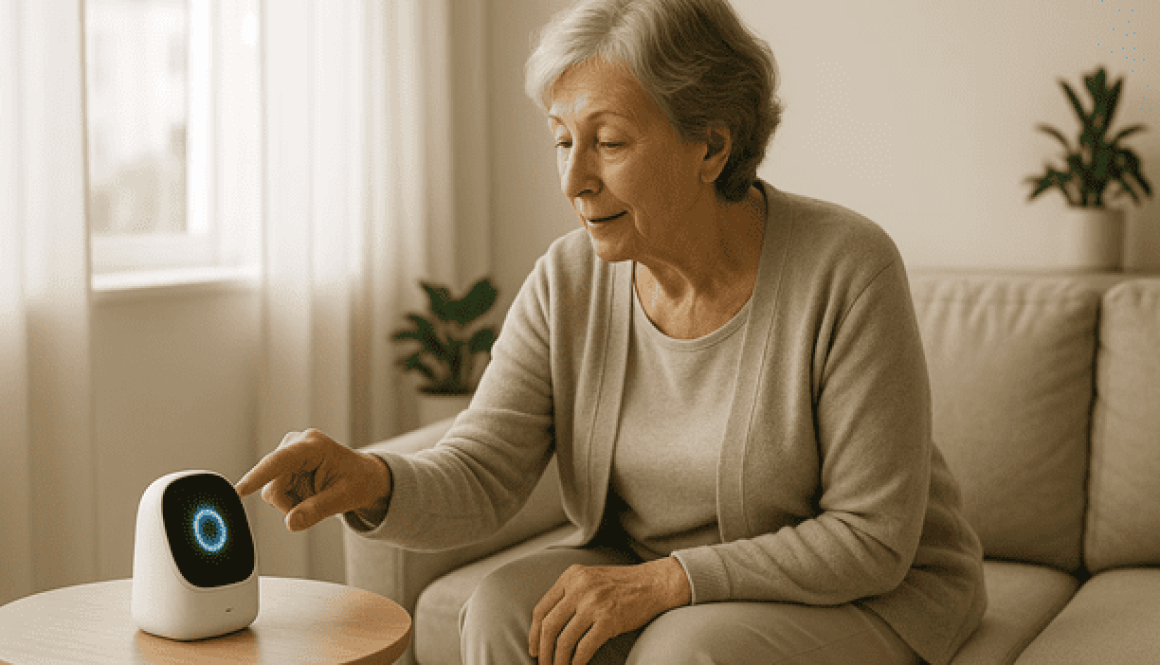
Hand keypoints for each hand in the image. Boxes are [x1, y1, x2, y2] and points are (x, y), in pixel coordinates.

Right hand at [235, 429, 392, 531]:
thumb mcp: (345, 497)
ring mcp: (286, 454)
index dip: (257, 476)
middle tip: (318, 502)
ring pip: (271, 492)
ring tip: (315, 496)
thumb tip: (290, 523)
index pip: (279, 461)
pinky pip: (275, 492)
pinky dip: (290, 500)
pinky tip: (307, 493)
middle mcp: (295, 444)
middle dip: (291, 503)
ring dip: (291, 502)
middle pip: (272, 486)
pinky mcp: (281, 465)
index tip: (238, 491)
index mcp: (313, 445)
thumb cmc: (358, 481)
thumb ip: (317, 510)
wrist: (362, 476)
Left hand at [528, 557, 690, 664]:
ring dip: (558, 661)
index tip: (534, 649)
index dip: (533, 634)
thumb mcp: (590, 578)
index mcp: (571, 576)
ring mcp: (594, 603)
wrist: (655, 583)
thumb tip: (548, 626)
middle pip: (548, 626)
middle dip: (543, 651)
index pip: (541, 609)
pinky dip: (576, 662)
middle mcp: (579, 587)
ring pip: (564, 640)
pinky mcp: (609, 620)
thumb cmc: (622, 584)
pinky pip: (584, 648)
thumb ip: (570, 593)